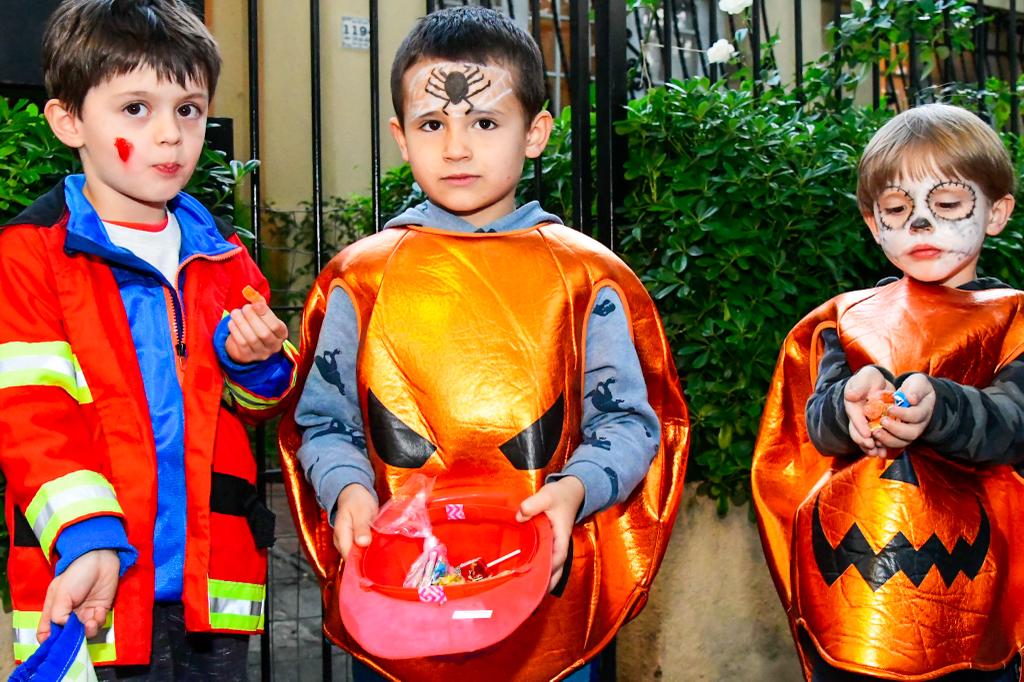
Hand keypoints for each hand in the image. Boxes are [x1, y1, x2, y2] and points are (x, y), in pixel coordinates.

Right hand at [38, 549, 118, 642]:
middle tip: (76, 636)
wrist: (100, 560)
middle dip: (72, 639)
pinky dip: (99, 621)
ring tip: (90, 622)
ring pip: (84, 632)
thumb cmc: (76, 574)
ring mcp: (85, 613)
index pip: (46, 631)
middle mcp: (68, 614)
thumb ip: (57, 613)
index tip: (55, 645)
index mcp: (53, 610)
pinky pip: (98, 623)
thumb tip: (61, 629)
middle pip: (67, 636)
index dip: (48, 641)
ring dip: (88, 631)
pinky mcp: (100, 610)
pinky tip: (99, 611)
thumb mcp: (60, 593)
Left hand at [225, 300, 288, 362]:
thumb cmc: (257, 326)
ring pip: (251, 338)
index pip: (276, 326)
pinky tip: (231, 323)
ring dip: (241, 323)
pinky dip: (235, 331)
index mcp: (281, 335)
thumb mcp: (262, 316)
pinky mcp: (247, 357)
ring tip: (235, 313)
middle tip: (244, 308)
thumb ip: (260, 305)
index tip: (256, 303)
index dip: (266, 314)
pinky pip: (241, 344)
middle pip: (264, 333)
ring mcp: (261, 354)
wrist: (247, 346)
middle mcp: (274, 346)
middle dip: (252, 318)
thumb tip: (252, 294)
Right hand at [333, 484, 377, 560]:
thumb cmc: (357, 501)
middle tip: (382, 561)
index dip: (360, 563)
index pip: (348, 556)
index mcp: (341, 535)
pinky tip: (379, 552)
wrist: (354, 494)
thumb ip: (361, 527)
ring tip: (382, 558)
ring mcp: (347, 542)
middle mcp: (341, 542)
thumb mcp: (361, 511)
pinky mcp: (354, 542)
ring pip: (357, 556)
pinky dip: (369, 552)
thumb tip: (362, 543)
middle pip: (352, 559)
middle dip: (366, 562)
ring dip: (368, 557)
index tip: (375, 564)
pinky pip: (360, 551)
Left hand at [516, 476, 584, 591]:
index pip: (558, 556)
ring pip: (552, 569)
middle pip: (557, 570)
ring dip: (543, 580)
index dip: (549, 568)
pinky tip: (528, 578)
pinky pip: (546, 561)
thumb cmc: (559, 496)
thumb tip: (520, 516)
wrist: (570, 492)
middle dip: (546, 583)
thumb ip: (533, 504)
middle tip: (531, 596)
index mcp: (561, 536)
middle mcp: (560, 545)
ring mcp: (555, 547)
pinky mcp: (550, 545)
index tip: (538, 579)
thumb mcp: (546, 496)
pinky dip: (540, 571)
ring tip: (528, 594)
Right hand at [844, 366, 894, 457]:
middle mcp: (857, 417)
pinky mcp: (873, 428)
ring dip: (870, 448)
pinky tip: (883, 453)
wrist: (877, 385)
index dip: (860, 426)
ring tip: (878, 453)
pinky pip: (874, 440)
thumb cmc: (870, 379)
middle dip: (863, 440)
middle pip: (856, 432)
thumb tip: (850, 395)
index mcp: (853, 405)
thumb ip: (859, 384)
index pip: (855, 417)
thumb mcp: (866, 377)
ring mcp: (864, 424)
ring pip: (864, 439)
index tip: (868, 434)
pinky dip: (878, 448)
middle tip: (872, 446)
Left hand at [874, 373, 935, 447]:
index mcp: (924, 410)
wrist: (912, 395)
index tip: (890, 408)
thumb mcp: (917, 382)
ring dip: (888, 439)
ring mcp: (910, 432)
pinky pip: (894, 444)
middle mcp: (919, 424)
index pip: (916, 415)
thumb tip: (911, 399)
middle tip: (883, 421)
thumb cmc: (914, 387)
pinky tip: (874, 438)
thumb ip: (915, 388)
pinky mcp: (900, 437)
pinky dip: (884, 443)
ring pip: (902, 442)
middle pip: (911, 433)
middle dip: (896, 429)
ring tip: (875, 432)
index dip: (903, 414)